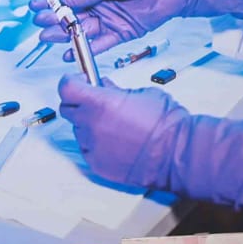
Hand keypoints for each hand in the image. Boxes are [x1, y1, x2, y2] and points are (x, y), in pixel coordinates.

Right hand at [30, 0, 242, 59]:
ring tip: (47, 37)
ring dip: (65, 35)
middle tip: (39, 24)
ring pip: (83, 31)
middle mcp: (102, 6)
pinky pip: (100, 44)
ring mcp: (111, 21)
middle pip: (73, 18)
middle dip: (54, 20)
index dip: (52, 2)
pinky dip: (86, 49)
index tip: (35, 4)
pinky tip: (70, 53)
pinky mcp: (122, 33)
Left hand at [57, 76, 242, 210]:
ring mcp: (91, 146)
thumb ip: (117, 90)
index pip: (66, 87)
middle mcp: (91, 125)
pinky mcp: (95, 164)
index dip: (71, 81)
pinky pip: (87, 148)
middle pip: (68, 108)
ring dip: (90, 124)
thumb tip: (104, 86)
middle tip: (96, 100)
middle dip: (79, 101)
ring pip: (78, 130)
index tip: (79, 79)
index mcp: (101, 103)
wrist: (176, 153)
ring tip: (114, 124)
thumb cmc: (166, 123)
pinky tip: (116, 141)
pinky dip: (96, 142)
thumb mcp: (143, 93)